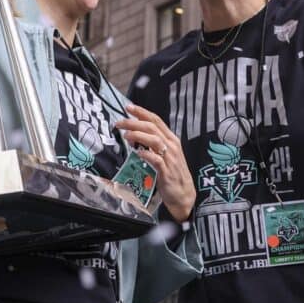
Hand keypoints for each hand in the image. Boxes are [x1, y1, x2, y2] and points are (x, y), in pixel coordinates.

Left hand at [116, 104, 195, 221]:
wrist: (184, 195)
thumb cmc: (172, 173)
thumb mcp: (164, 154)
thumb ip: (152, 144)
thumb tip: (134, 135)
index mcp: (171, 139)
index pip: (156, 120)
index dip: (142, 112)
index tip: (128, 107)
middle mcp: (172, 146)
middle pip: (152, 128)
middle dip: (134, 123)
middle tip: (119, 123)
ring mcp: (170, 158)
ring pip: (154, 140)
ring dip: (138, 135)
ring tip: (126, 135)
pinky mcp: (167, 172)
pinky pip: (156, 159)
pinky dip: (147, 154)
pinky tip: (138, 153)